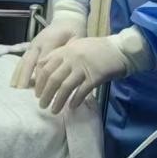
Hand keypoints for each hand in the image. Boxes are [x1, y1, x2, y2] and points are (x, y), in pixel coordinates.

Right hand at [11, 0, 87, 88]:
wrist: (66, 19)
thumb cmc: (73, 32)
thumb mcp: (76, 40)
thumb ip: (69, 53)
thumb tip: (65, 69)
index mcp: (50, 41)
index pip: (43, 62)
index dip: (41, 78)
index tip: (41, 91)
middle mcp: (38, 43)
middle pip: (30, 62)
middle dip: (26, 77)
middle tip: (23, 91)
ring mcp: (32, 44)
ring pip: (23, 61)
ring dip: (19, 75)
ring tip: (15, 88)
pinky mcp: (30, 46)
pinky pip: (22, 59)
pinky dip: (17, 71)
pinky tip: (14, 82)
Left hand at [33, 28, 149, 113]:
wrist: (119, 49)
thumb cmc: (97, 49)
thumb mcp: (76, 46)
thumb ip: (61, 56)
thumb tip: (45, 70)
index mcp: (65, 50)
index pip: (45, 66)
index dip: (39, 82)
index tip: (37, 93)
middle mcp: (71, 58)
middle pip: (53, 79)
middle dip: (45, 94)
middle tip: (42, 105)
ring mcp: (83, 67)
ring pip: (65, 87)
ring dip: (58, 101)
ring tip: (53, 111)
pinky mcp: (95, 77)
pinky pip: (81, 91)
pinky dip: (75, 100)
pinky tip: (72, 107)